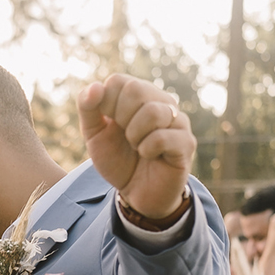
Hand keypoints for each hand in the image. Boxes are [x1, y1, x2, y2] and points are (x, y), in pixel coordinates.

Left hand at [78, 75, 191, 219]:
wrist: (135, 193)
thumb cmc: (117, 159)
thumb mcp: (94, 135)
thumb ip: (88, 108)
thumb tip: (95, 86)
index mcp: (140, 95)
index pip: (117, 81)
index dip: (105, 105)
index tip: (111, 124)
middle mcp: (161, 101)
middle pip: (136, 89)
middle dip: (120, 118)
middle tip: (126, 137)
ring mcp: (177, 120)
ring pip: (152, 111)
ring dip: (134, 135)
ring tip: (137, 147)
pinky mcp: (186, 142)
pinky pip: (162, 137)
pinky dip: (147, 150)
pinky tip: (150, 156)